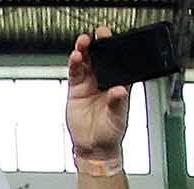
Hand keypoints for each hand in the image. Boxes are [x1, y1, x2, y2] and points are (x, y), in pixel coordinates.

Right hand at [66, 29, 131, 162]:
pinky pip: (75, 73)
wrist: (93, 148)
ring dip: (84, 50)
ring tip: (83, 43)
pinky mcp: (77, 90)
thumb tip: (119, 91)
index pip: (120, 61)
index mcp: (120, 83)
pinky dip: (74, 64)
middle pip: (102, 57)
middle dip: (100, 44)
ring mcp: (90, 84)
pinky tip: (75, 58)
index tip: (115, 40)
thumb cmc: (111, 133)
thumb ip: (117, 103)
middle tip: (99, 36)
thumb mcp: (118, 118)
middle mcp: (105, 80)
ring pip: (86, 61)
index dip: (117, 48)